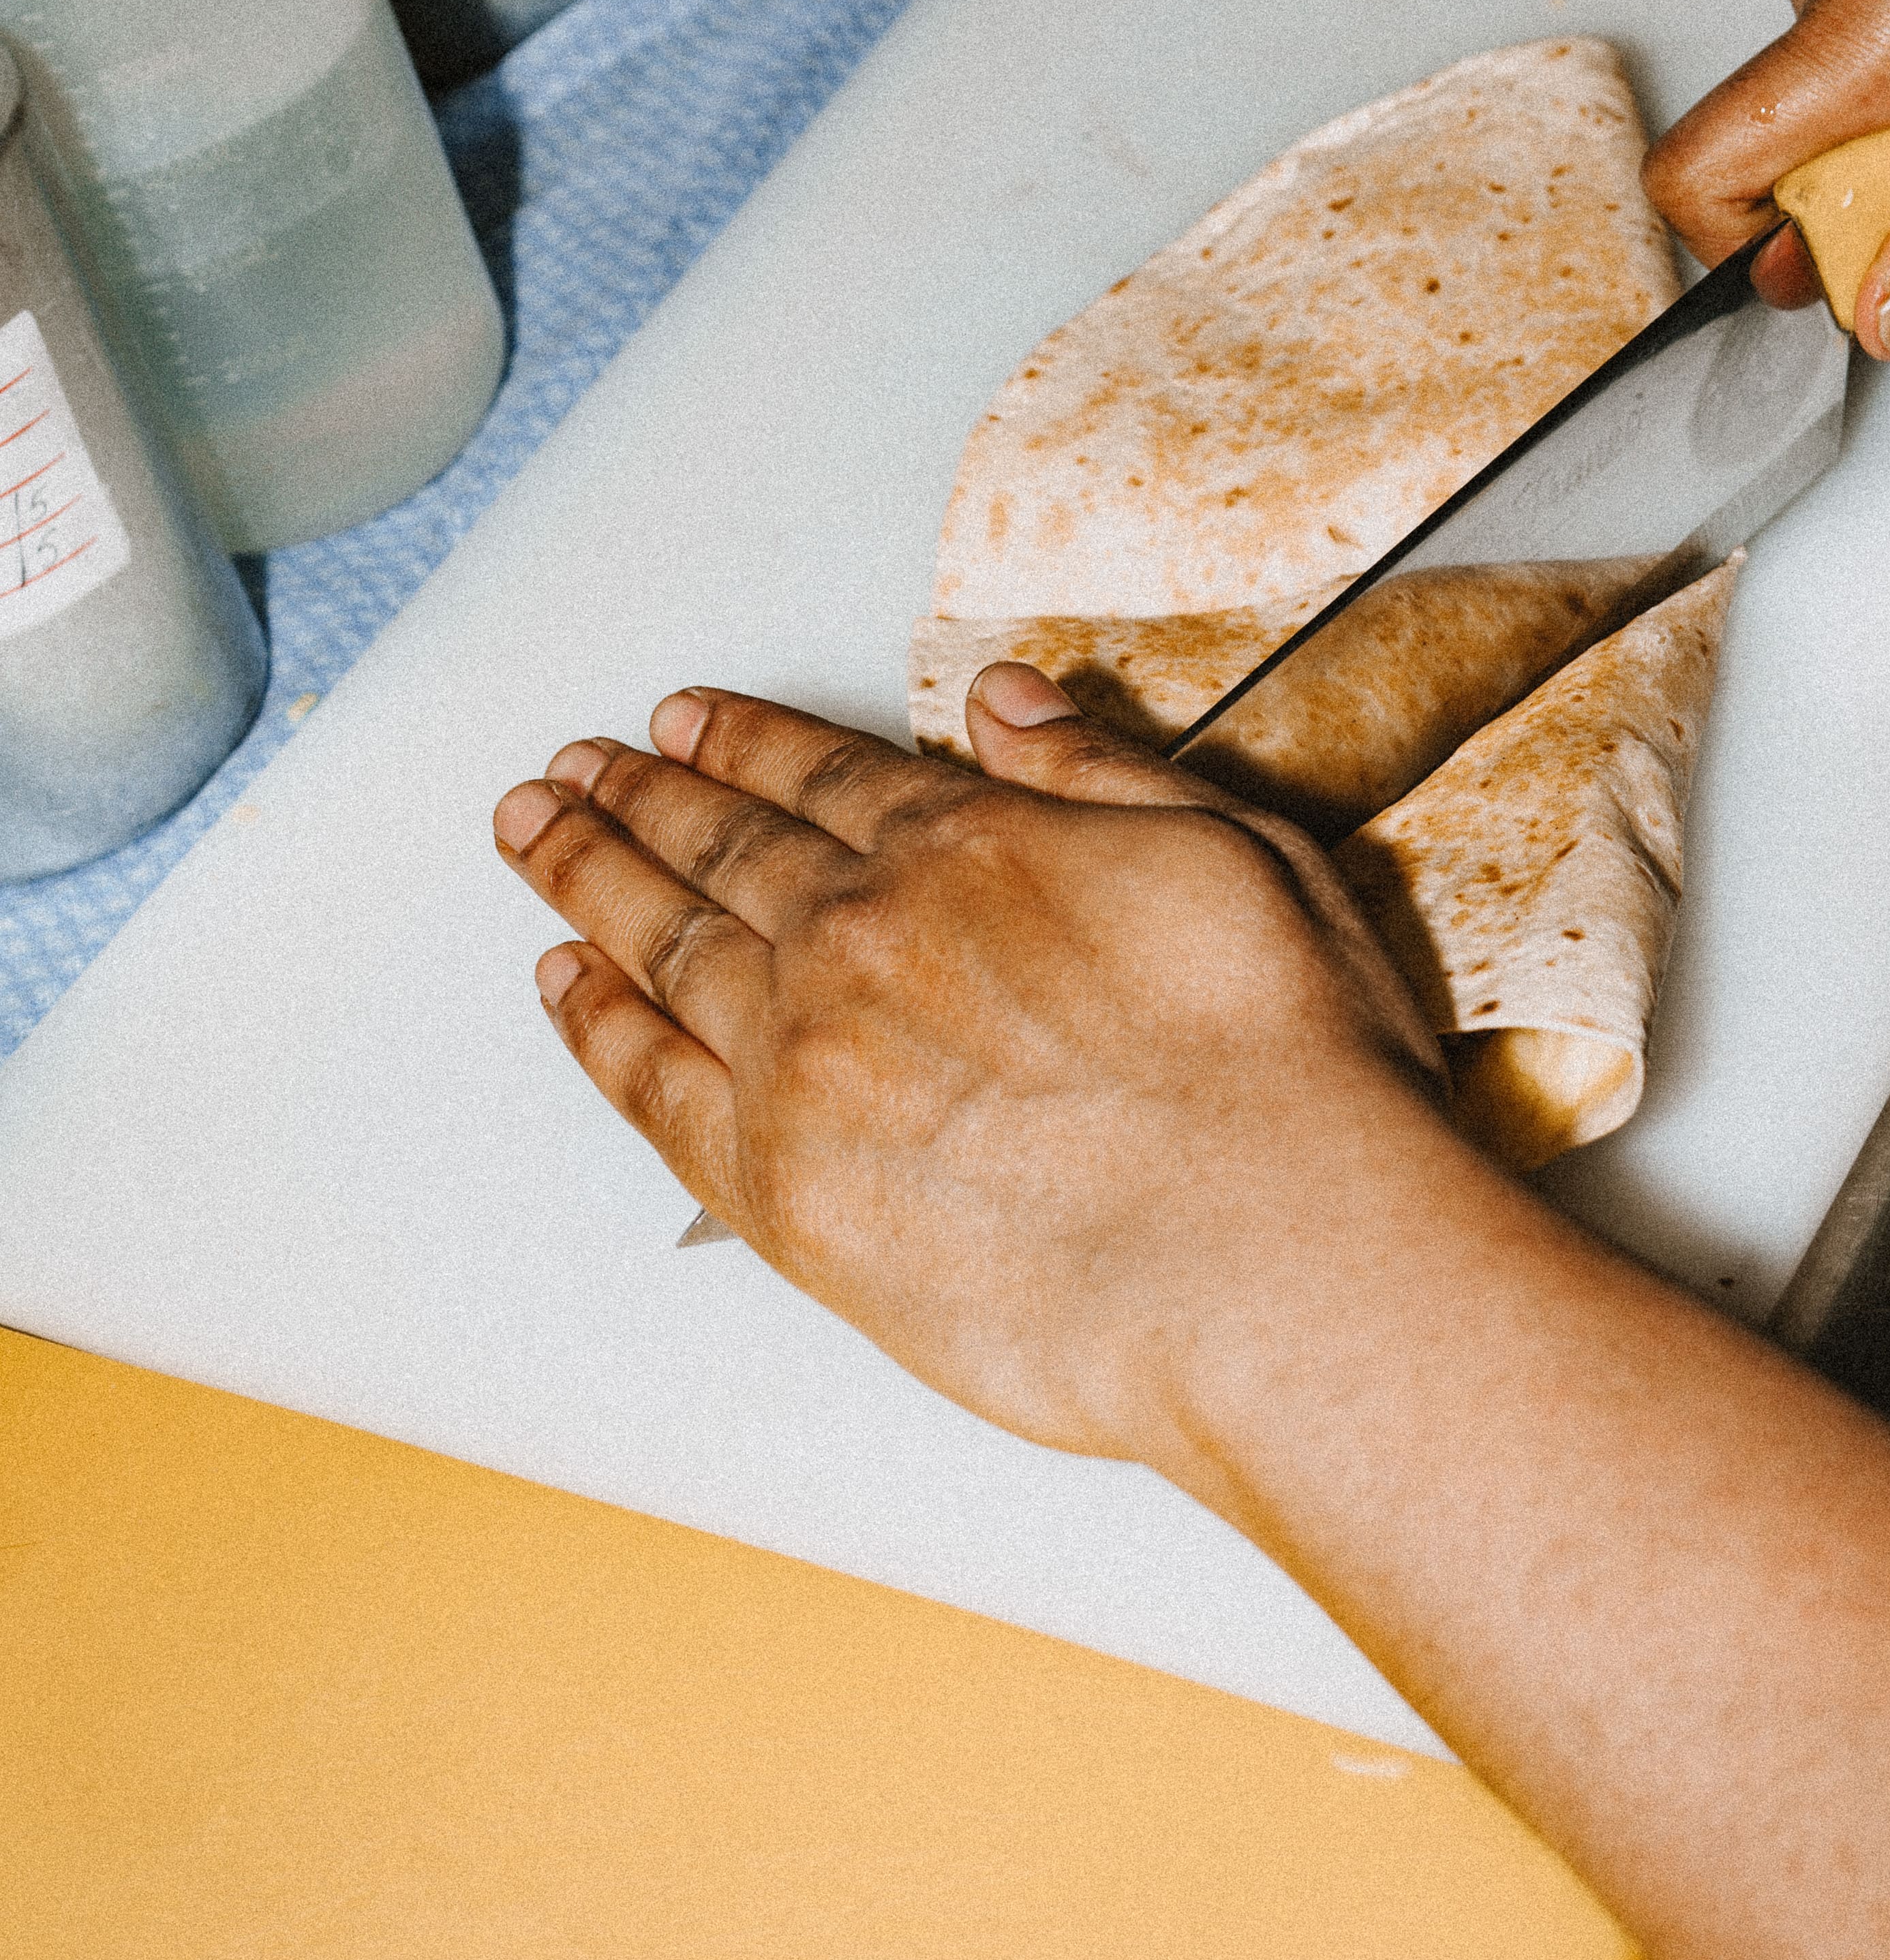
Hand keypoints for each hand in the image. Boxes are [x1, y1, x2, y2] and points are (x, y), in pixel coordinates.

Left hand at [491, 668, 1454, 1490]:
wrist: (1271, 1263)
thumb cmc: (1286, 1073)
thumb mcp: (1237, 853)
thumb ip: (1100, 770)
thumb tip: (1005, 696)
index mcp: (969, 845)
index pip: (819, 774)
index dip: (739, 739)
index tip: (676, 719)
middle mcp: (862, 933)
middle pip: (717, 843)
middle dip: (633, 793)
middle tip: (567, 769)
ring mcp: (806, 1061)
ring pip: (662, 941)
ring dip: (585, 876)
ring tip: (533, 834)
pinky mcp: (782, 1191)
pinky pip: (649, 1087)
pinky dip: (592, 1024)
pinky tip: (561, 982)